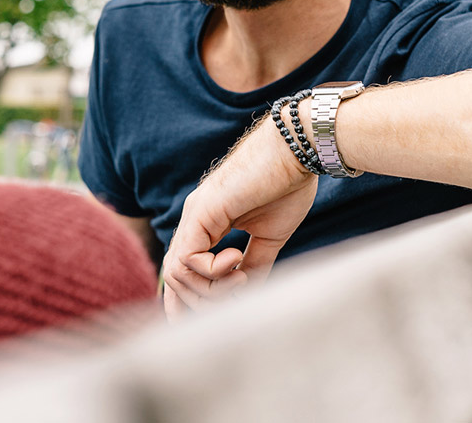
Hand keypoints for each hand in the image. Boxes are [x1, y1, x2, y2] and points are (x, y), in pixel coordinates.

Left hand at [162, 117, 318, 318]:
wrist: (297, 149)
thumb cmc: (287, 185)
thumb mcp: (270, 236)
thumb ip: (254, 264)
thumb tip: (247, 294)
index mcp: (206, 225)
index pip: (181, 271)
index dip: (186, 303)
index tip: (210, 322)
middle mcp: (194, 220)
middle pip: (174, 278)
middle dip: (201, 302)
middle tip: (241, 292)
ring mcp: (194, 215)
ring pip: (176, 273)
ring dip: (210, 290)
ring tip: (242, 278)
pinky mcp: (202, 211)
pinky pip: (188, 259)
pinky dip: (212, 271)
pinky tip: (237, 261)